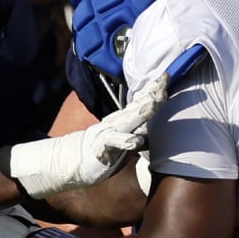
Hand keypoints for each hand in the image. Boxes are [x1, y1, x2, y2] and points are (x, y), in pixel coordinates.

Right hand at [3, 71, 168, 197]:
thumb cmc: (101, 152)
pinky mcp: (101, 148)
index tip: (167, 75)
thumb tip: (153, 127)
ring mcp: (108, 134)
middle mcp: (116, 123)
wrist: (70, 162)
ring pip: (128, 120)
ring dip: (143, 110)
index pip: (140, 101)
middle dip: (152, 92)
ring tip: (156, 100)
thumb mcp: (122, 139)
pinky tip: (137, 141)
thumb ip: (136, 131)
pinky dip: (126, 142)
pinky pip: (115, 144)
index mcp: (122, 120)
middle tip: (166, 78)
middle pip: (137, 105)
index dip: (154, 89)